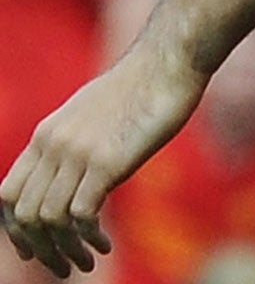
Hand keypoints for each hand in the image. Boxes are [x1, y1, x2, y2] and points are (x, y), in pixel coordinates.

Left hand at [2, 43, 205, 275]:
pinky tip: (105, 245)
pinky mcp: (106, 161)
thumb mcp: (94, 112)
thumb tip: (76, 170)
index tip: (33, 250)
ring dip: (66, 250)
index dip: (15, 229)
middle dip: (40, 249)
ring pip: (49, 220)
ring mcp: (77, 153)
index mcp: (46, 134)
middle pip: (24, 214)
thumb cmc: (143, 85)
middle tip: (64, 268)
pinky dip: (88, 239)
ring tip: (87, 262)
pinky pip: (81, 216)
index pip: (8, 194)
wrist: (170, 60)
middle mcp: (53, 145)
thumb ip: (76, 141)